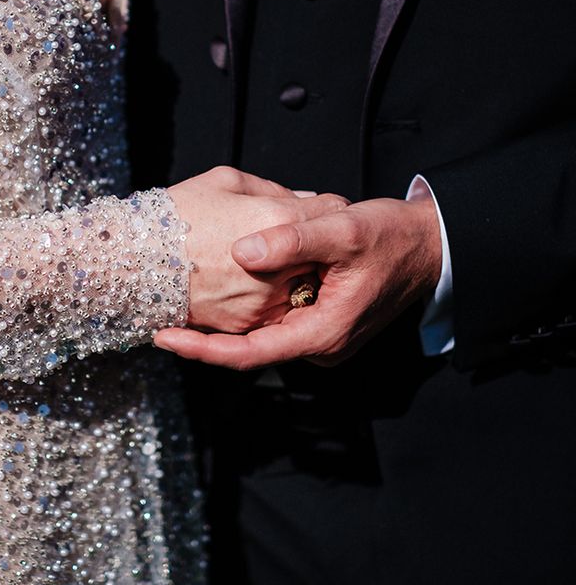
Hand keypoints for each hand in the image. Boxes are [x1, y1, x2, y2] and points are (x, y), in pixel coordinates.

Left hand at [154, 195, 442, 367]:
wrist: (426, 245)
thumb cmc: (389, 237)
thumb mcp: (342, 229)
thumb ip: (293, 240)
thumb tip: (241, 252)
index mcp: (322, 332)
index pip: (250, 354)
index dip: (203, 350)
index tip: (164, 338)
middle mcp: (318, 343)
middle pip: (248, 349)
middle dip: (203, 339)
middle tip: (157, 318)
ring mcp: (317, 333)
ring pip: (258, 335)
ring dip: (220, 324)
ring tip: (175, 307)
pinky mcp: (316, 319)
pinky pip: (271, 320)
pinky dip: (242, 309)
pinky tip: (215, 289)